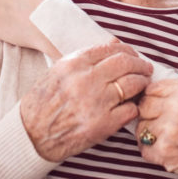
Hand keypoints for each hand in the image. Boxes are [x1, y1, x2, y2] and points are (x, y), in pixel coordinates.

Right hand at [21, 40, 152, 162]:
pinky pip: (130, 110)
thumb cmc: (43, 102)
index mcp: (74, 64)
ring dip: (142, 83)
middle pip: (126, 63)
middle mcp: (86, 80)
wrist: (31, 134)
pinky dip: (134, 107)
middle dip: (140, 64)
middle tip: (146, 68)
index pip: (111, 49)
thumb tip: (114, 44)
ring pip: (132, 84)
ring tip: (143, 84)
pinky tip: (130, 106)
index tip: (133, 55)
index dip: (128, 50)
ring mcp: (96, 103)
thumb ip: (85, 58)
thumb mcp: (58, 71)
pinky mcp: (103, 125)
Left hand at [136, 68, 177, 178]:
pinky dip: (152, 153)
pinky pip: (145, 149)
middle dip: (149, 117)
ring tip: (166, 140)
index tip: (159, 109)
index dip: (153, 100)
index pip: (152, 89)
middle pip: (143, 107)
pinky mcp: (166, 151)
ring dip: (150, 136)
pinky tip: (167, 152)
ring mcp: (170, 128)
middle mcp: (177, 105)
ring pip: (142, 129)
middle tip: (162, 126)